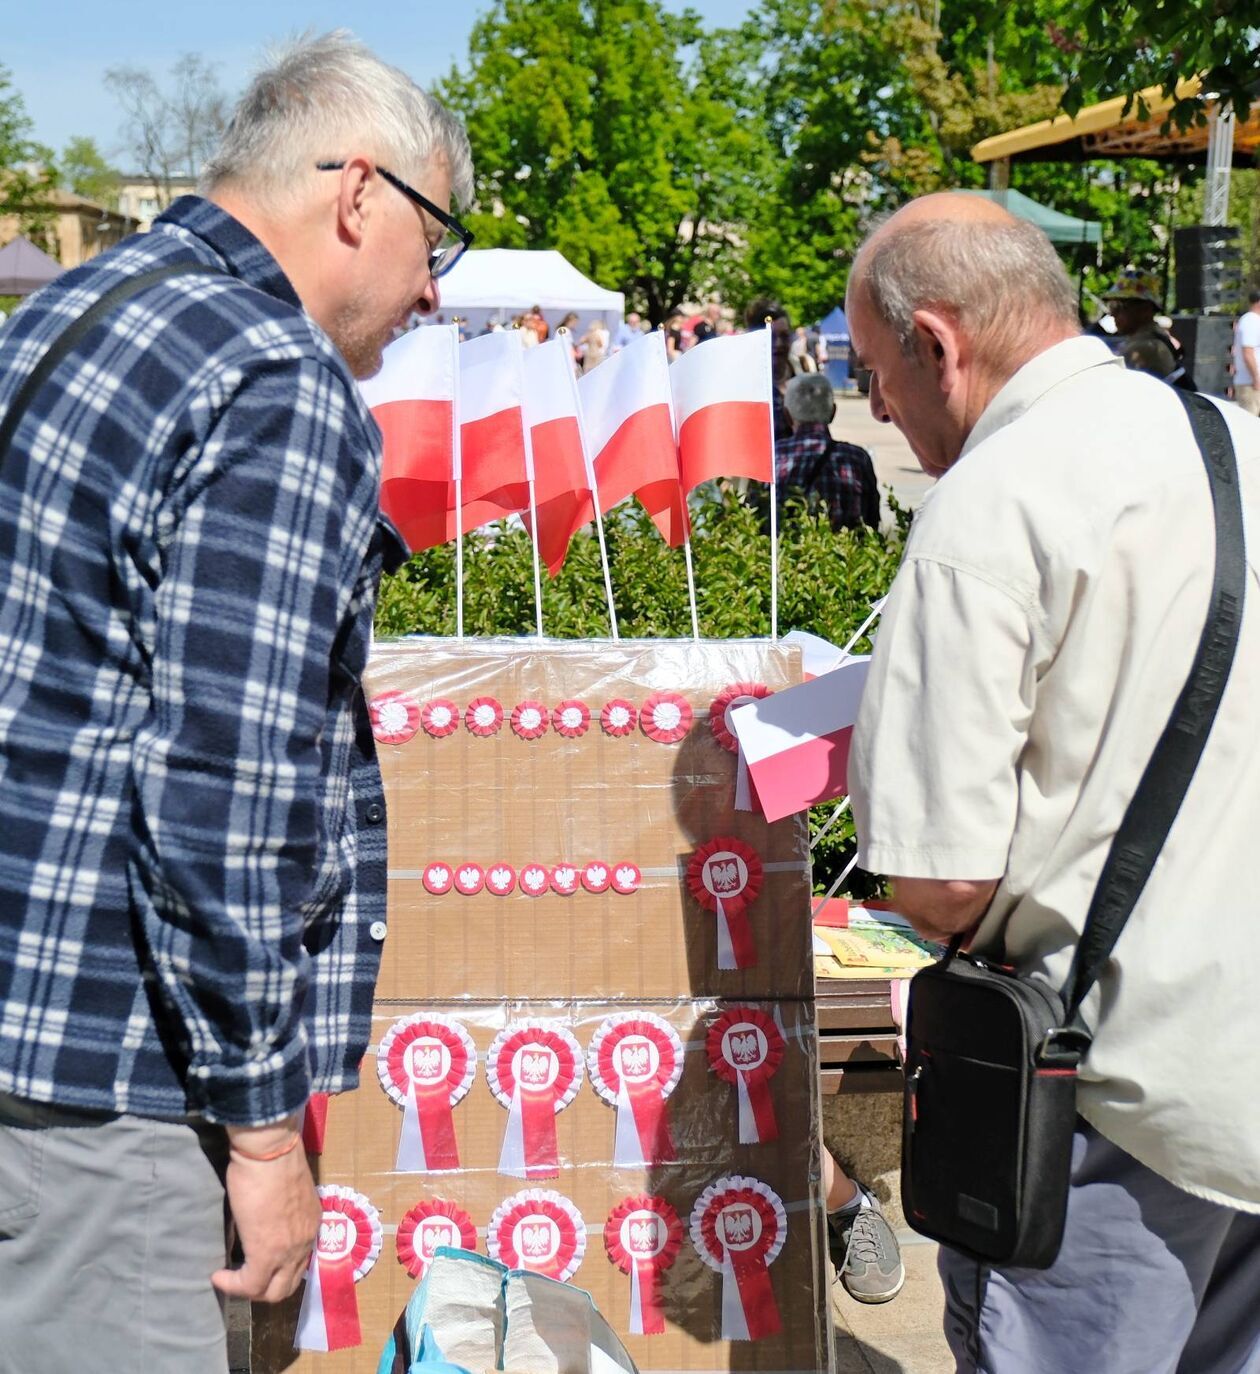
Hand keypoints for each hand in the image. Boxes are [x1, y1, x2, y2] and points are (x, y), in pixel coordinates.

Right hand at [212, 1121, 319, 1302]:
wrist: (271, 1151)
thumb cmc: (274, 1160)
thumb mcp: (285, 1191)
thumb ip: (281, 1212)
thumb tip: (263, 1219)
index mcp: (311, 1222)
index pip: (299, 1263)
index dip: (277, 1269)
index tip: (254, 1262)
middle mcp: (306, 1241)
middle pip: (288, 1284)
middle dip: (264, 1287)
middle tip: (242, 1277)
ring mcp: (289, 1250)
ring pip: (273, 1291)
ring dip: (249, 1290)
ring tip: (231, 1279)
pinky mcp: (266, 1254)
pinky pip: (250, 1285)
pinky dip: (232, 1286)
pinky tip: (218, 1276)